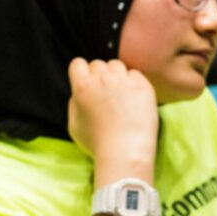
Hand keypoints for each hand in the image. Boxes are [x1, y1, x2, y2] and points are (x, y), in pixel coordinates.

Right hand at [66, 58, 158, 174]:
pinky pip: (135, 74)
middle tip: (104, 94)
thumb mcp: (74, 125)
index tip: (86, 83)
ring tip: (119, 94)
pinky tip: (132, 99)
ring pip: (116, 65)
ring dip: (115, 76)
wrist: (125, 152)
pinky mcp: (143, 86)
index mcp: (82, 87)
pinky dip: (132, 83)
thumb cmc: (97, 143)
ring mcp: (124, 81)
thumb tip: (78, 93)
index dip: (81, 73)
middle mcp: (102, 79)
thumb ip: (73, 104)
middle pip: (98, 64)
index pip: (78, 64)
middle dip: (99, 75)